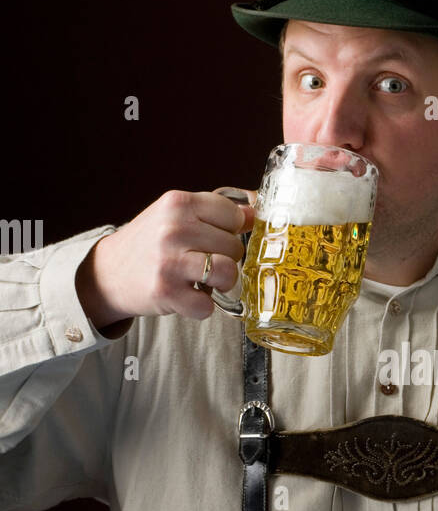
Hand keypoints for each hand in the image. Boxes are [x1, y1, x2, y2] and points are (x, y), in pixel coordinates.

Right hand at [75, 189, 255, 328]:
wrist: (108, 273)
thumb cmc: (150, 243)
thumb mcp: (177, 215)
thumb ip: (215, 211)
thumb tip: (256, 210)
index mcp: (178, 203)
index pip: (233, 215)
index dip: (230, 230)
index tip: (215, 237)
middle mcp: (174, 228)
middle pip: (234, 246)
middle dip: (225, 258)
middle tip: (203, 261)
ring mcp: (169, 261)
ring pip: (228, 273)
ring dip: (221, 282)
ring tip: (204, 280)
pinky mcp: (166, 292)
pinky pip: (207, 305)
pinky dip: (202, 307)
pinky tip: (188, 296)